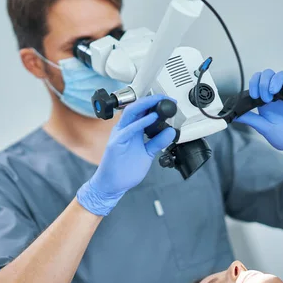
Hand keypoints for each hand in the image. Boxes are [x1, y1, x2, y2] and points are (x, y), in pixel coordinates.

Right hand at [76, 94, 175, 215]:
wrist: (111, 184)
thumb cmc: (124, 170)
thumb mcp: (147, 153)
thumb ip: (157, 142)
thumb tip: (170, 132)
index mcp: (130, 130)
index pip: (141, 111)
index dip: (154, 104)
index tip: (169, 102)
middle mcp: (124, 130)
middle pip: (136, 107)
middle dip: (152, 100)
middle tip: (167, 98)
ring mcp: (119, 135)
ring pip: (131, 112)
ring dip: (146, 105)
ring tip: (160, 101)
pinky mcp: (116, 143)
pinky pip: (129, 129)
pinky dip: (141, 122)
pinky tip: (152, 118)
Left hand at [234, 69, 282, 163]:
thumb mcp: (264, 128)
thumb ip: (250, 119)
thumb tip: (234, 115)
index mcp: (266, 101)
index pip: (257, 81)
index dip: (254, 83)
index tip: (254, 95)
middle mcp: (277, 95)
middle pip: (269, 74)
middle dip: (263, 82)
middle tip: (264, 98)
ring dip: (276, 80)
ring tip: (274, 93)